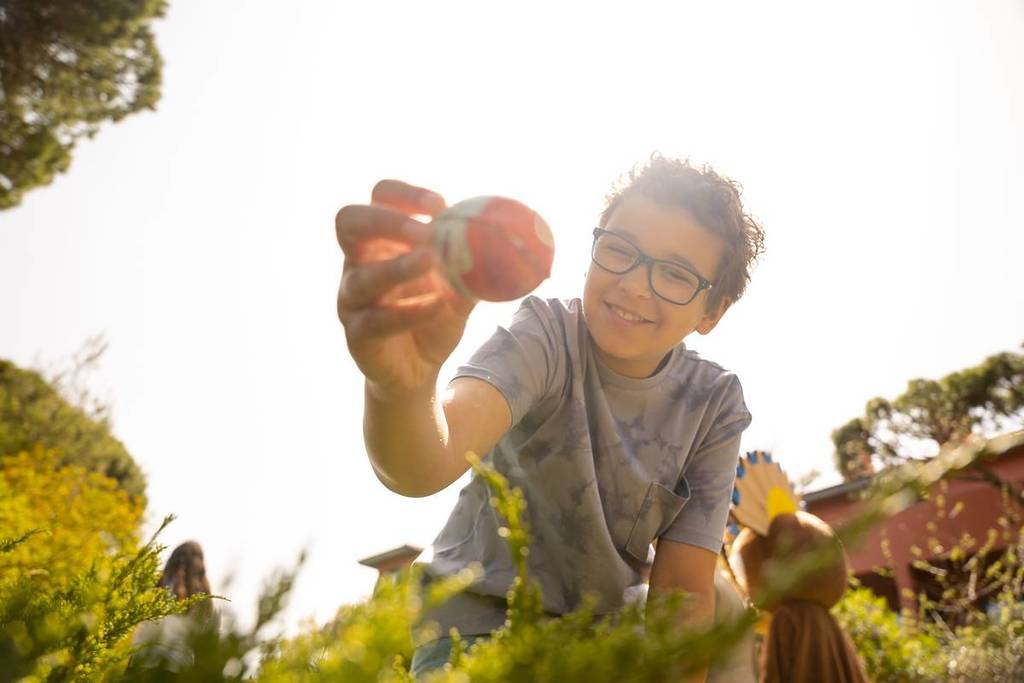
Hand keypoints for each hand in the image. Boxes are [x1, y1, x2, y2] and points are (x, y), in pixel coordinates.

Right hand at [336, 180, 475, 394]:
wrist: (418, 370)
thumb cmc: (433, 315)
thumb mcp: (459, 285)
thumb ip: (474, 261)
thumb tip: (504, 238)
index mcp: (382, 239)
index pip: (379, 197)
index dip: (404, 194)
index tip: (440, 205)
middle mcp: (358, 262)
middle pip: (348, 222)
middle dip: (386, 220)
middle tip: (424, 233)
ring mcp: (351, 299)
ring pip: (361, 277)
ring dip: (398, 267)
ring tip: (431, 263)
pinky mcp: (356, 335)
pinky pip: (375, 321)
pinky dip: (408, 313)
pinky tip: (436, 306)